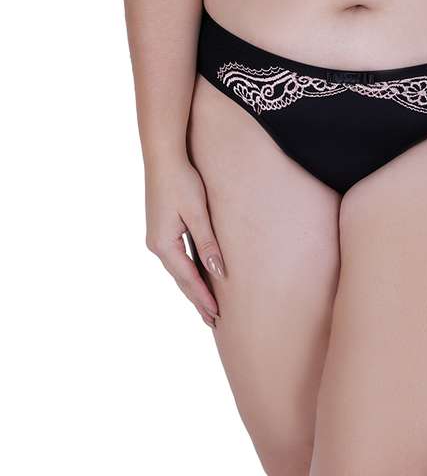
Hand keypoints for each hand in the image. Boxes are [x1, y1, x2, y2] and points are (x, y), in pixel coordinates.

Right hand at [144, 156, 225, 327]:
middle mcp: (156, 245)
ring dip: (192, 287)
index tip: (216, 316)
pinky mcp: (160, 228)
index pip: (187, 279)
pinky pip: (176, 257)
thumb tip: (218, 271)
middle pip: (180, 279)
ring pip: (177, 269)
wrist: (162, 156)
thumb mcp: (197, 213)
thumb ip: (207, 243)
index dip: (203, 298)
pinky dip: (187, 271)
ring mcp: (156, 237)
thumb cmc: (181, 181)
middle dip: (196, 299)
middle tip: (213, 321)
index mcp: (164, 244)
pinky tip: (196, 276)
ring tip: (206, 305)